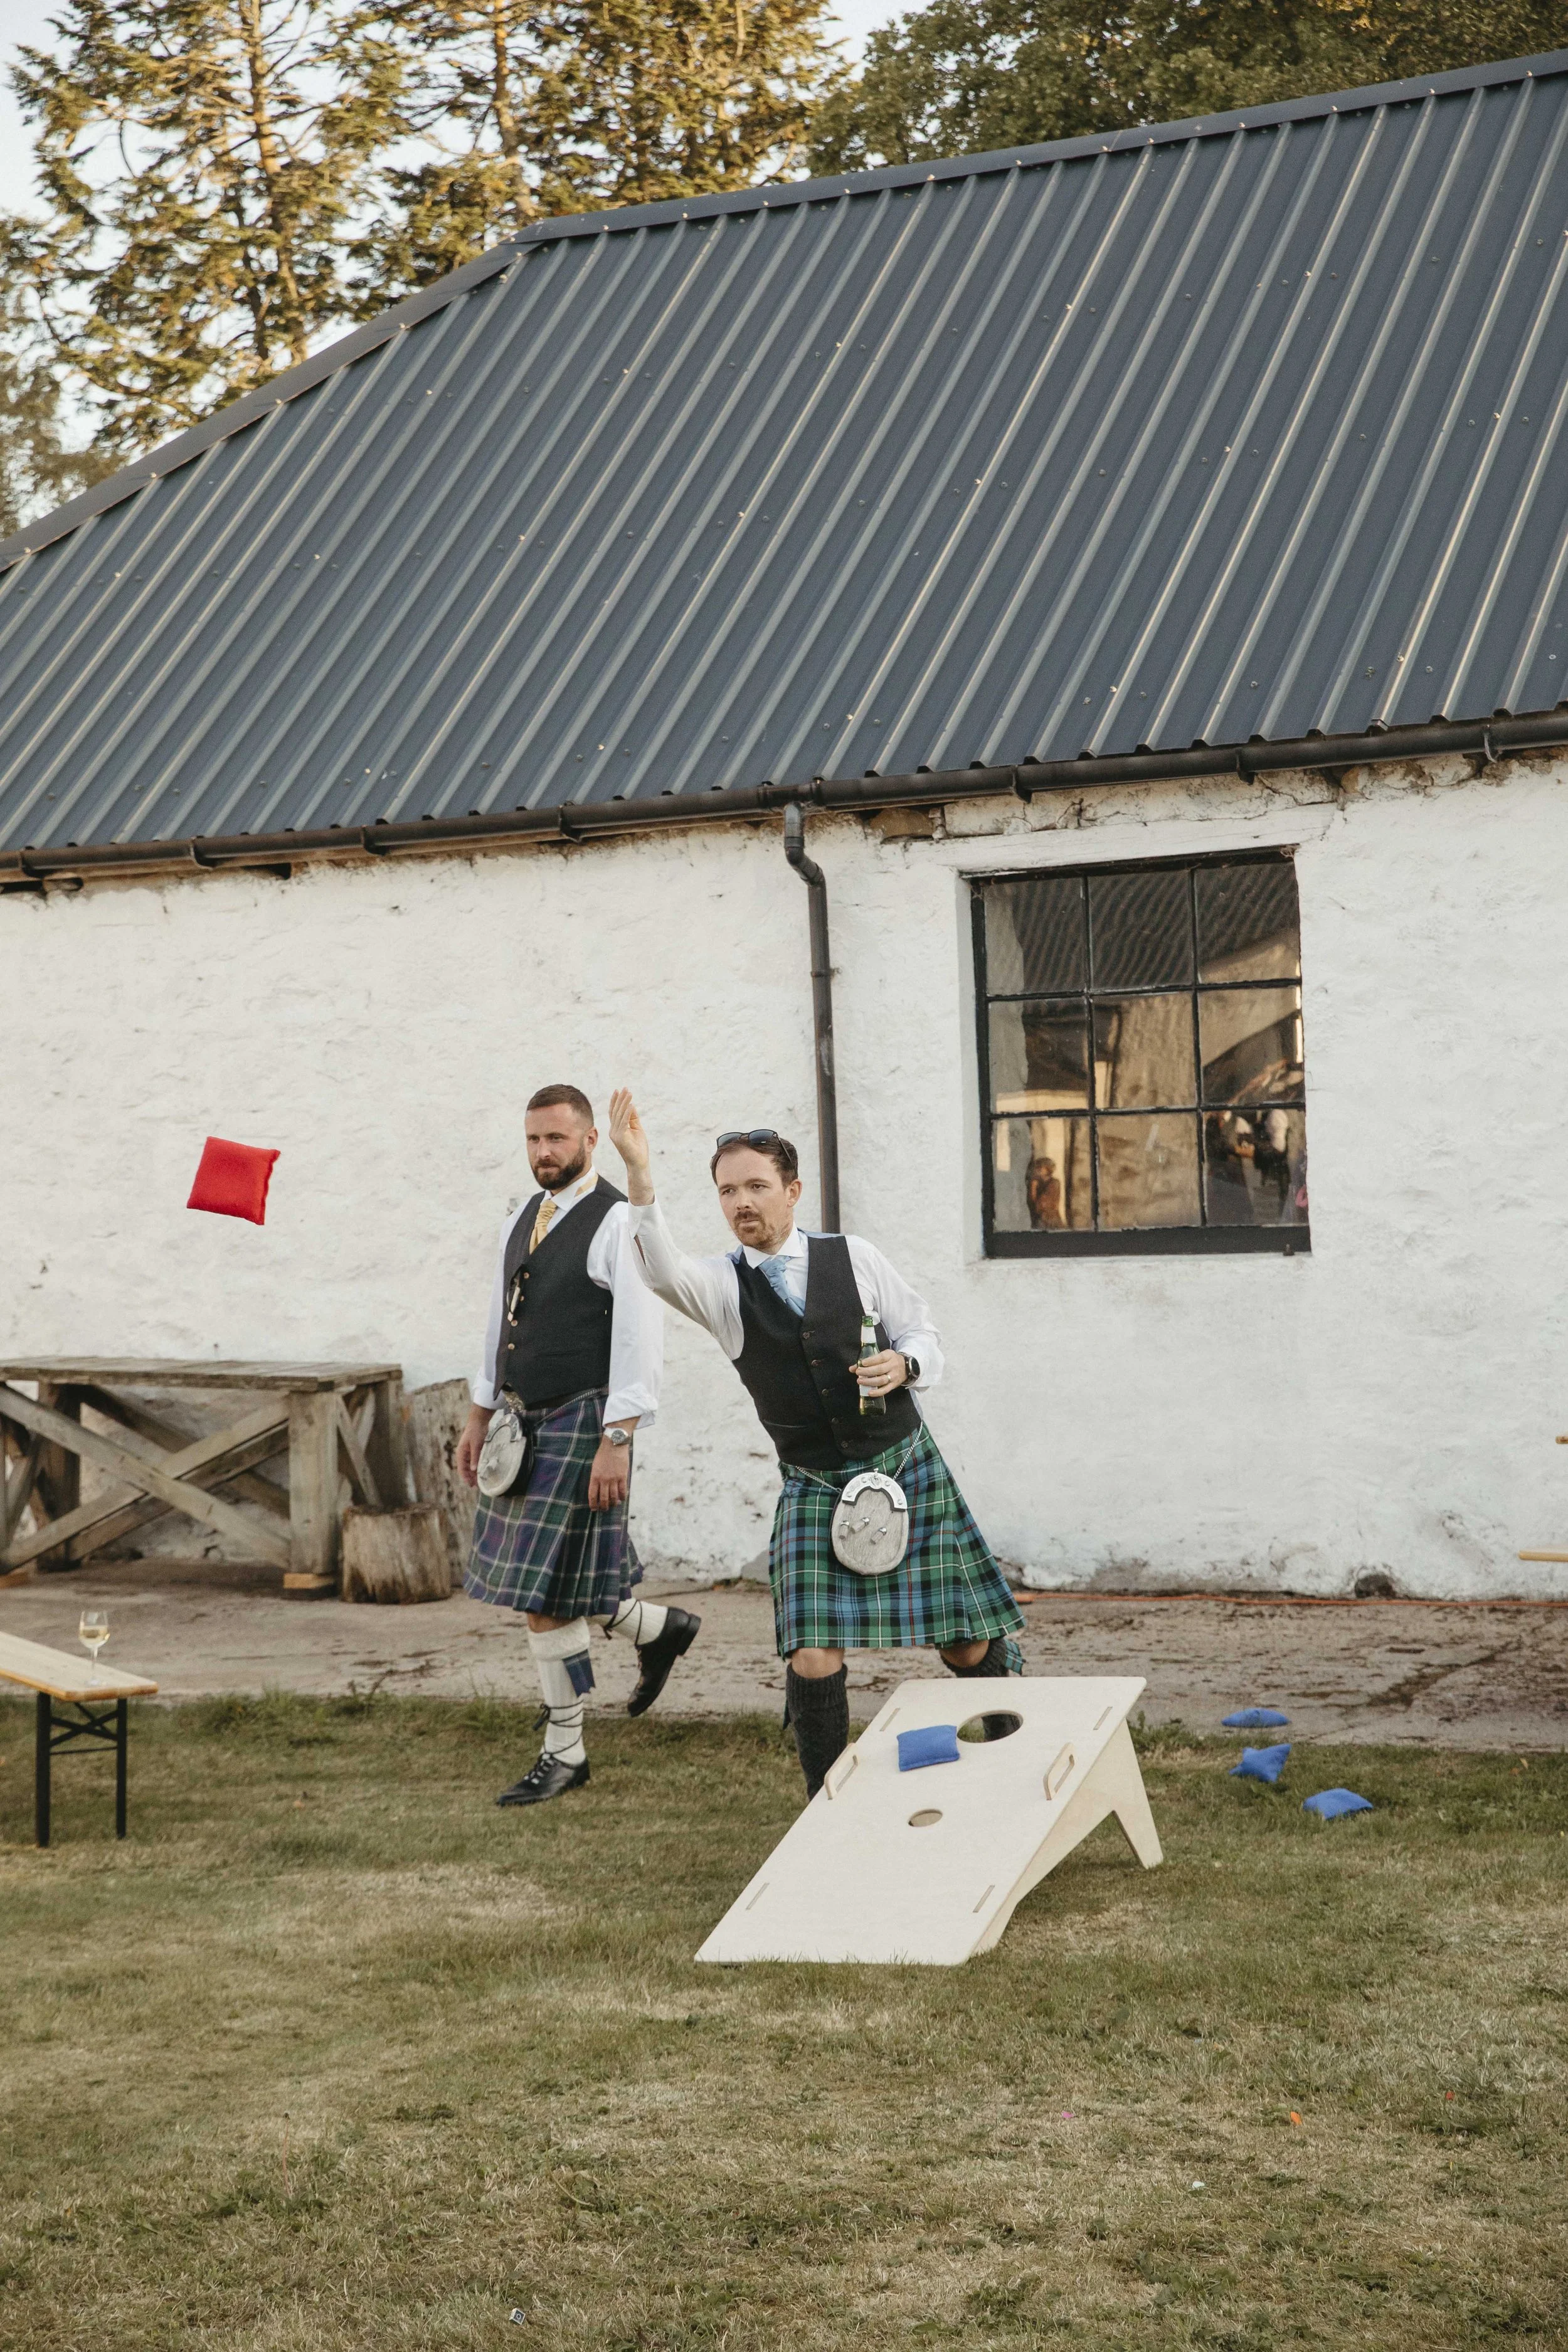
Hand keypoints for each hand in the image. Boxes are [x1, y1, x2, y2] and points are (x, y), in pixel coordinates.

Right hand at [455, 1403, 493, 1488]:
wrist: (479, 1420)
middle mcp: (464, 1454)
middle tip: (477, 1486)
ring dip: (474, 1473)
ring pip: (470, 1466)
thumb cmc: (476, 1432)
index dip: (466, 1478)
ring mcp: (469, 1452)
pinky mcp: (474, 1450)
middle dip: (470, 1477)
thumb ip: (475, 1457)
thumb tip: (474, 1470)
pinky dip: (477, 1467)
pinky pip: (475, 1461)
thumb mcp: (476, 1445)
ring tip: (480, 1481)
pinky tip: (482, 1471)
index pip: (461, 1469)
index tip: (471, 1485)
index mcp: (461, 1453)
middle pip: (466, 1469)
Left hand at [588, 1433, 630, 1510]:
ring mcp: (614, 1478)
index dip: (593, 1504)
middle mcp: (604, 1479)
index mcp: (595, 1477)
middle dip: (603, 1507)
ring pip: (613, 1497)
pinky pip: (623, 1490)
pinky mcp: (623, 1476)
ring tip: (613, 1505)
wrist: (614, 1444)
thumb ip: (596, 1478)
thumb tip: (598, 1489)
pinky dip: (622, 1497)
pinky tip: (621, 1499)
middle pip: (603, 1498)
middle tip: (604, 1509)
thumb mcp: (595, 1466)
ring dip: (613, 1503)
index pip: (592, 1495)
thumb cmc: (603, 1454)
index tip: (593, 1509)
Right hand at [607, 1089, 653, 1203]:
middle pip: (615, 1111)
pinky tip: (631, 1104)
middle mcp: (613, 1131)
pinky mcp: (620, 1137)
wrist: (639, 1164)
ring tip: (629, 1092)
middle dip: (620, 1099)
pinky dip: (627, 1112)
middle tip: (625, 1088)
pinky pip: (623, 1122)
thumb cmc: (638, 1148)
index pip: (614, 1112)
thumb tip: (631, 1105)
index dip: (615, 1101)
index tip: (619, 1090)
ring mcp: (615, 1134)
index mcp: (616, 1129)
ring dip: (624, 1103)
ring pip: (619, 1115)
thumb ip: (633, 1118)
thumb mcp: (636, 1129)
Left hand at [852, 1349, 908, 1397]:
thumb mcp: (883, 1356)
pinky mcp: (894, 1385)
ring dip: (870, 1382)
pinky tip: (869, 1392)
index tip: (862, 1363)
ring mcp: (894, 1376)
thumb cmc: (891, 1360)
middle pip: (879, 1369)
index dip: (871, 1361)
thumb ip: (868, 1361)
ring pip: (881, 1380)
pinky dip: (877, 1392)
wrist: (907, 1367)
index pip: (880, 1358)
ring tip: (860, 1381)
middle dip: (867, 1371)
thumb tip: (852, 1368)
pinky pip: (885, 1390)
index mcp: (889, 1356)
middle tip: (858, 1372)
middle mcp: (893, 1366)